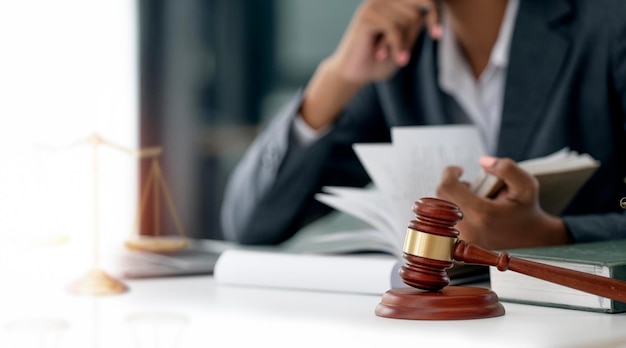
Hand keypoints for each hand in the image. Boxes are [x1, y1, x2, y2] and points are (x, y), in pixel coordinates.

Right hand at [300, 0, 441, 129]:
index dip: (435, 15)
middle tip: (402, 55)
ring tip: (391, 55)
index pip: (424, 0)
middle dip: (412, 35)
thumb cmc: (379, 60)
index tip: (437, 36)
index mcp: (391, 3)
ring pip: (408, 19)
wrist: (353, 74)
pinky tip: (392, 58)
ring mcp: (373, 5)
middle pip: (416, 10)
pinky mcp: (366, 16)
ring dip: (403, 43)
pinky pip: (395, 28)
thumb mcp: (405, 43)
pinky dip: (397, 46)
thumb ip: (416, 27)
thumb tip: (429, 12)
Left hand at [435, 156, 571, 249]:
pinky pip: (445, 222)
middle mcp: (468, 229)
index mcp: (482, 214)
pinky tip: (471, 212)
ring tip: (476, 200)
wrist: (534, 241)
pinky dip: (454, 212)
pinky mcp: (460, 246)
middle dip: (453, 186)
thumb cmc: (528, 210)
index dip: (449, 173)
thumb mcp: (526, 185)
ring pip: (441, 210)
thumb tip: (482, 161)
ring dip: (454, 199)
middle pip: (441, 197)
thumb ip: (506, 168)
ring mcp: (463, 240)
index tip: (459, 170)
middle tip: (472, 186)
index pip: (447, 187)